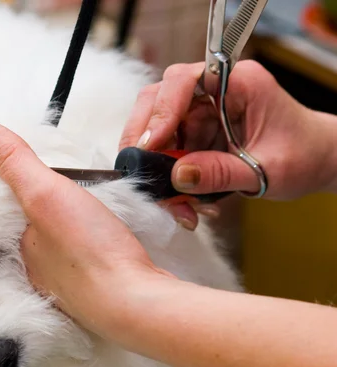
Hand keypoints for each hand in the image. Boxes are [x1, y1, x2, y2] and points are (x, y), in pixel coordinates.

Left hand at [0, 120, 176, 346]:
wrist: (137, 302)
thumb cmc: (90, 252)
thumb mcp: (46, 194)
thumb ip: (15, 163)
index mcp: (19, 247)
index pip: (9, 210)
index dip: (21, 186)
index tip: (36, 170)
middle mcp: (38, 269)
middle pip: (37, 227)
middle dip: (47, 208)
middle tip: (65, 183)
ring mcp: (68, 282)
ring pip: (63, 244)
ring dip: (71, 226)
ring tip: (85, 206)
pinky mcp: (98, 288)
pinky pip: (88, 258)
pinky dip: (92, 244)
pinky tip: (104, 237)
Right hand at [120, 61, 336, 209]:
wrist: (315, 162)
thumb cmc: (303, 156)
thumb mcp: (267, 170)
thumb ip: (222, 173)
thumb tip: (177, 176)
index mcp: (238, 83)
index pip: (184, 80)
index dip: (162, 110)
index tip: (150, 145)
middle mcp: (214, 91)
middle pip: (158, 98)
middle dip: (144, 135)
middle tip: (139, 168)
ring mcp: (202, 111)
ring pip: (157, 126)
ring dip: (155, 162)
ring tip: (170, 199)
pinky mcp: (196, 132)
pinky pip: (168, 149)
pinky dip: (167, 175)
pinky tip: (183, 200)